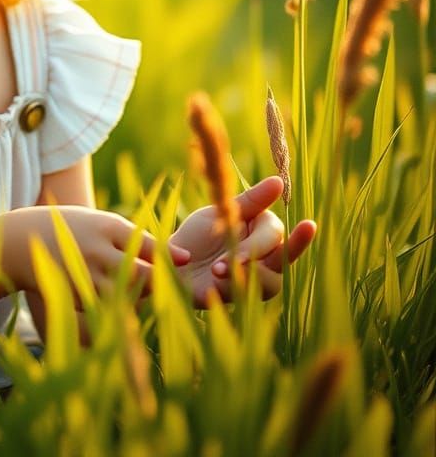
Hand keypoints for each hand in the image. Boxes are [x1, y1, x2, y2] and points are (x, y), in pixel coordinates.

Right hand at [17, 206, 190, 302]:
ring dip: (138, 299)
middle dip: (157, 283)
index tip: (185, 261)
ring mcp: (84, 275)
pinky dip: (117, 309)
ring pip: (125, 296)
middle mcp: (96, 250)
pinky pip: (105, 309)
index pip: (146, 244)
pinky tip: (117, 302)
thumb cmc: (74, 228)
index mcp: (105, 226)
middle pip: (140, 275)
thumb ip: (138, 239)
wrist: (23, 240)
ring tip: (140, 294)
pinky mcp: (74, 296)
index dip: (168, 256)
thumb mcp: (101, 223)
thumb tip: (184, 258)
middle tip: (164, 285)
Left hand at [169, 177, 316, 306]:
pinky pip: (251, 296)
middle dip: (255, 253)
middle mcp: (264, 255)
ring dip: (246, 273)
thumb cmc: (197, 235)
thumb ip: (250, 201)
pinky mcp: (244, 298)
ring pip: (273, 281)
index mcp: (259, 230)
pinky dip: (235, 286)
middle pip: (279, 255)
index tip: (308, 225)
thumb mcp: (220, 212)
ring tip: (218, 268)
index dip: (270, 233)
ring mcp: (257, 279)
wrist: (171, 264)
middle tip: (235, 257)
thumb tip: (279, 181)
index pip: (275, 229)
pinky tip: (216, 280)